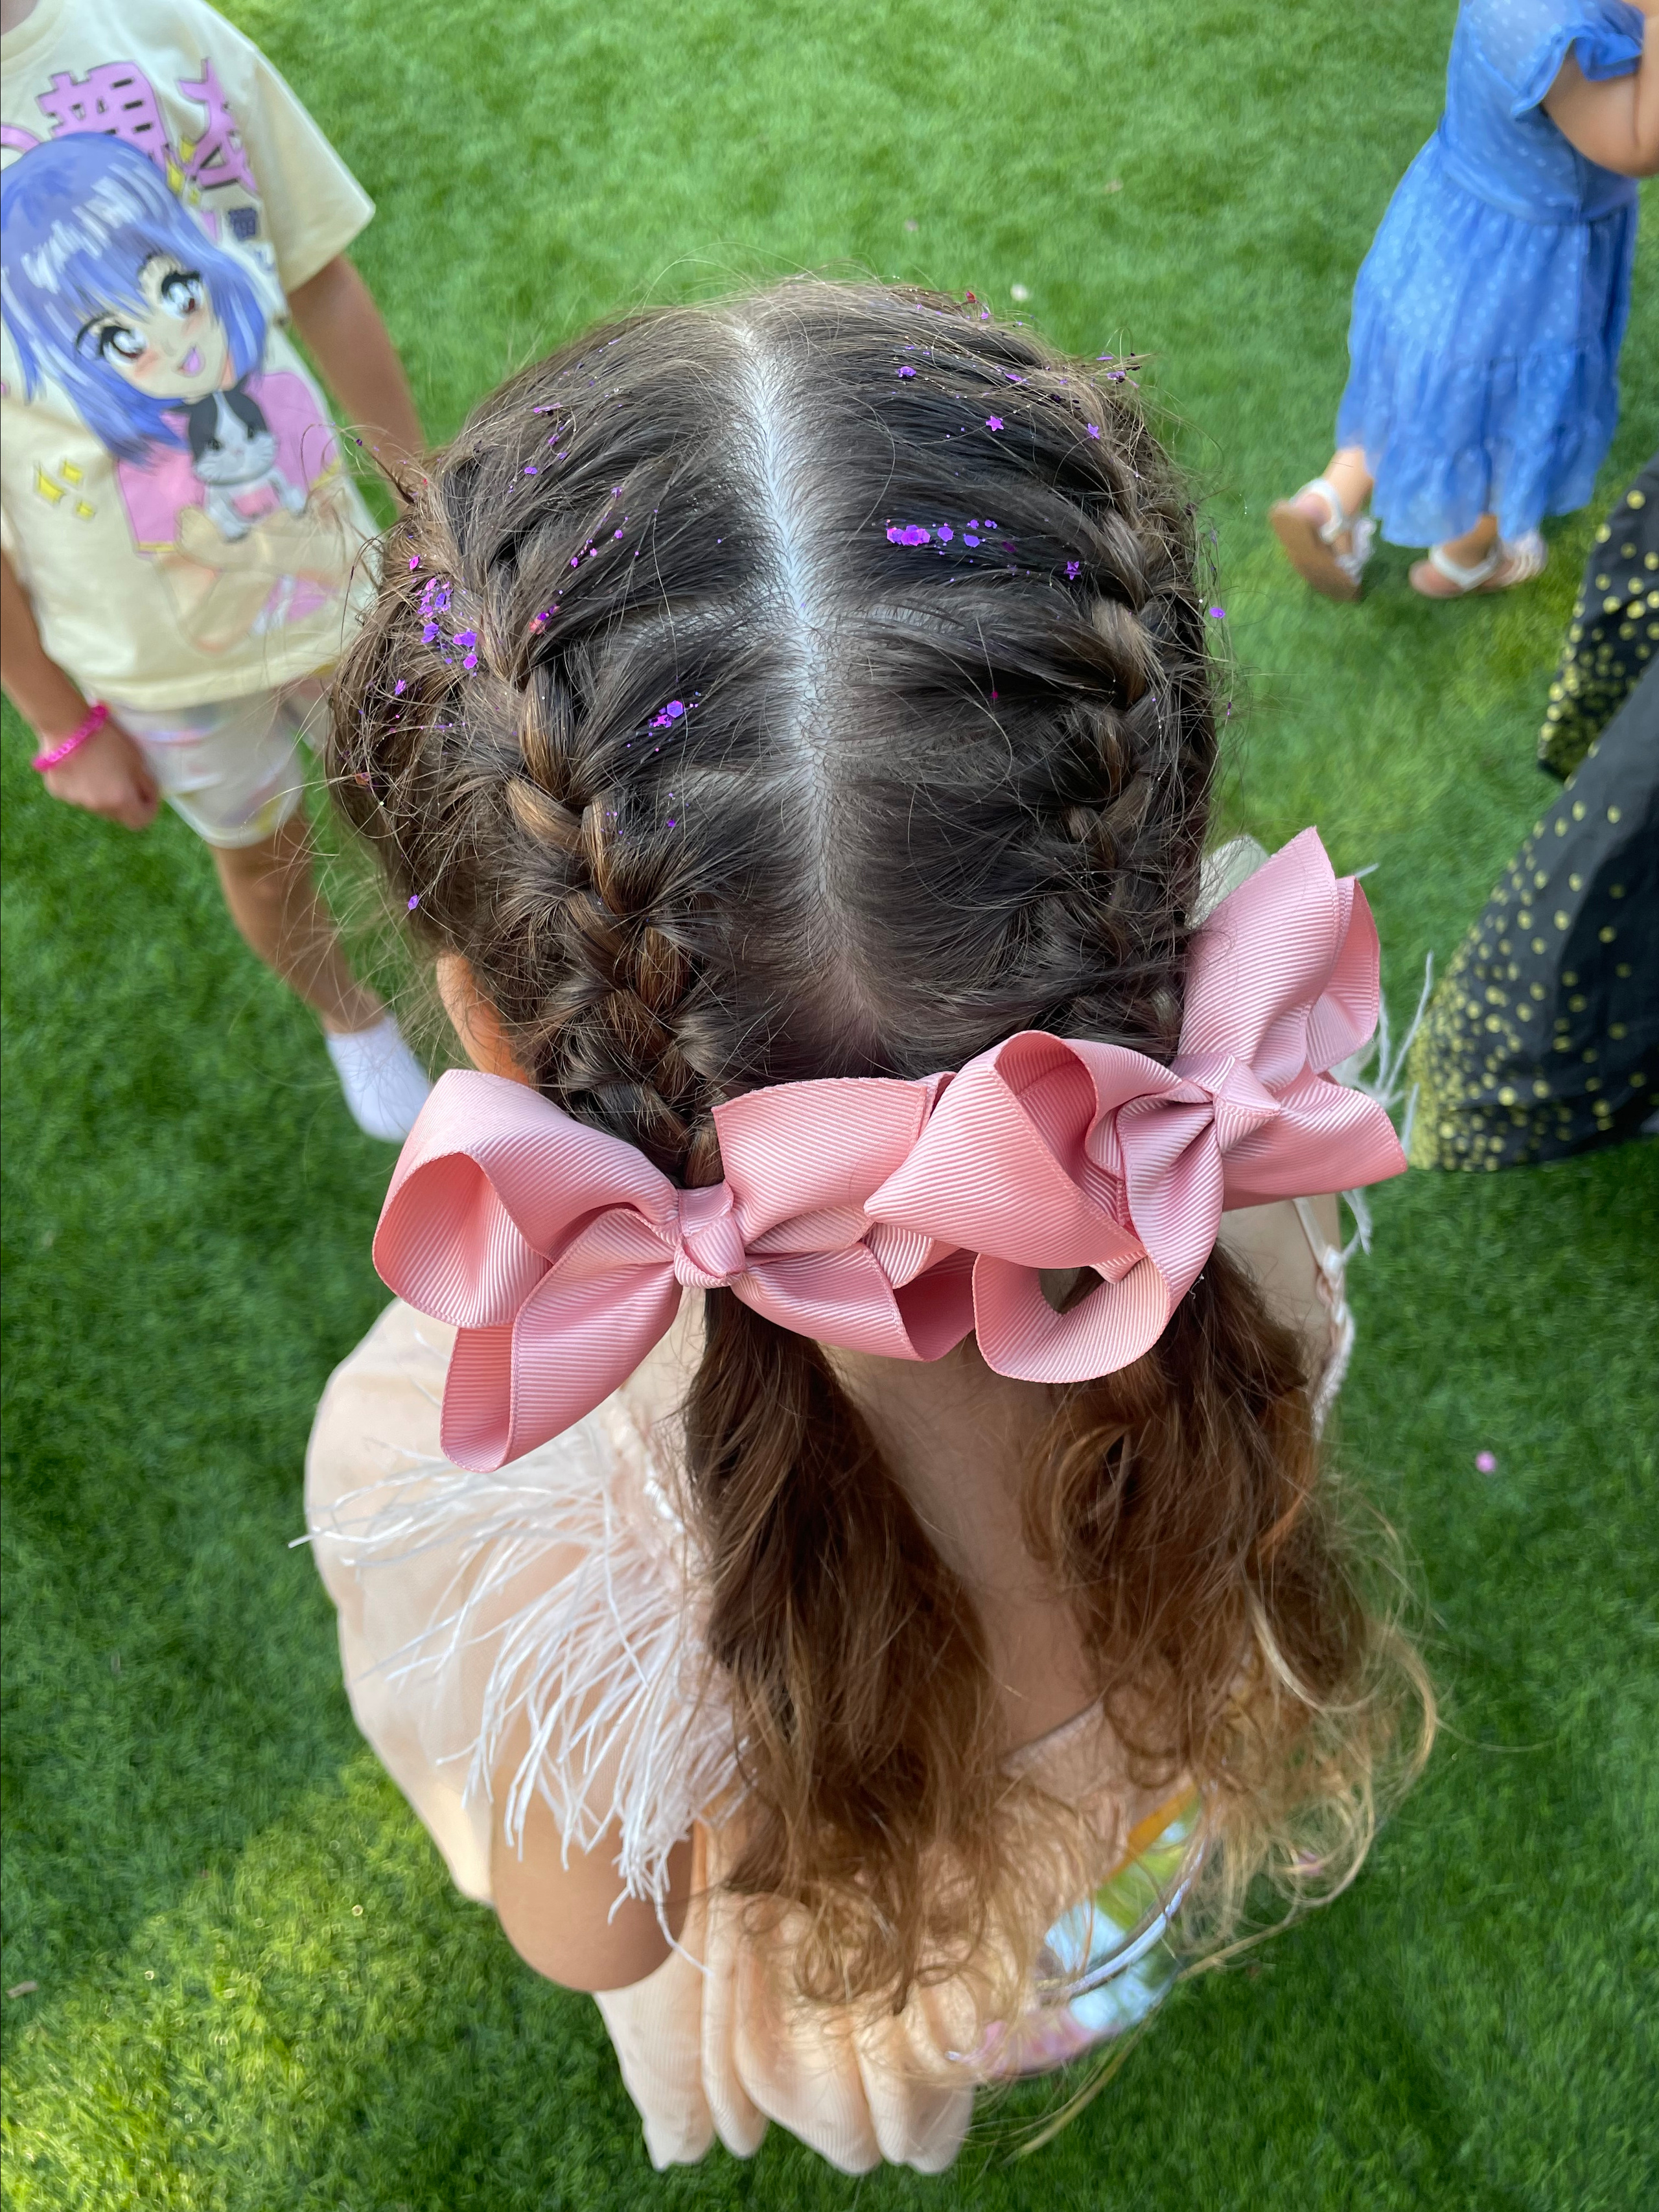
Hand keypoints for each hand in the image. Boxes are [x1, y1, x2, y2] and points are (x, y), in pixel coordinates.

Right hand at [41, 715, 159, 830]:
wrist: (66, 726)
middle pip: (119, 814)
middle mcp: (99, 808)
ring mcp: (76, 801)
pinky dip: (83, 787)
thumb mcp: (136, 759)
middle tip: (126, 780)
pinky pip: (78, 795)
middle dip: (126, 801)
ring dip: (103, 795)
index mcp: (121, 801)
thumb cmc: (107, 739)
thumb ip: (144, 783)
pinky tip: (80, 767)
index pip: (141, 821)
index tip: (149, 794)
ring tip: (100, 770)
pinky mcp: (58, 792)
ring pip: (97, 805)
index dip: (149, 809)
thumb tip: (146, 794)